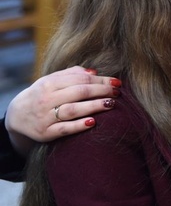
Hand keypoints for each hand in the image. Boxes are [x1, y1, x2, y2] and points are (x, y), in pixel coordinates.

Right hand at [5, 67, 120, 155]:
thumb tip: (94, 72)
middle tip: (117, 92)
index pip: (80, 79)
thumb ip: (72, 74)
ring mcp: (45, 117)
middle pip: (79, 92)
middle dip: (101, 91)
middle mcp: (46, 99)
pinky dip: (79, 125)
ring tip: (111, 104)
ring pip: (73, 110)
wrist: (17, 116)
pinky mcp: (45, 133)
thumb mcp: (51, 81)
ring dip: (94, 106)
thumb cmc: (41, 95)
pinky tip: (93, 122)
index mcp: (49, 84)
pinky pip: (64, 129)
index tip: (117, 82)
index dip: (101, 80)